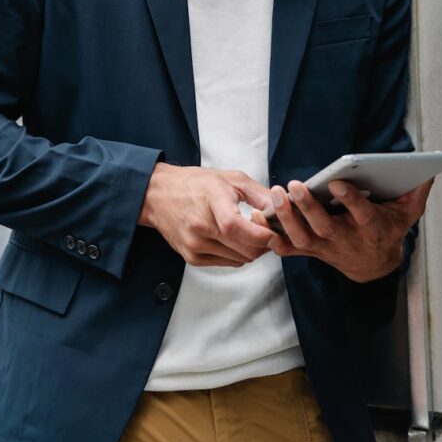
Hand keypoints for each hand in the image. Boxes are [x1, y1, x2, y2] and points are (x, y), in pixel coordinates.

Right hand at [139, 163, 275, 267]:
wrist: (159, 195)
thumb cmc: (195, 184)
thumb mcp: (230, 178)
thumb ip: (260, 194)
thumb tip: (283, 210)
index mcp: (210, 200)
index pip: (237, 226)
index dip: (261, 233)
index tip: (273, 229)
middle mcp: (200, 226)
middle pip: (245, 248)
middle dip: (264, 243)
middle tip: (267, 230)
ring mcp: (195, 245)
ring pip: (240, 259)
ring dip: (252, 249)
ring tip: (250, 232)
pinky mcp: (192, 258)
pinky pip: (228, 263)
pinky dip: (238, 254)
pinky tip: (234, 238)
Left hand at [251, 177, 433, 281]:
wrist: (375, 265)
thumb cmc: (388, 230)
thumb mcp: (407, 214)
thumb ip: (416, 193)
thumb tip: (430, 170)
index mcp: (370, 227)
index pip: (361, 213)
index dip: (350, 200)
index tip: (337, 183)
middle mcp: (346, 239)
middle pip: (324, 227)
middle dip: (307, 207)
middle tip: (293, 185)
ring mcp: (326, 247)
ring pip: (303, 237)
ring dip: (287, 218)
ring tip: (275, 194)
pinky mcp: (311, 250)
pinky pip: (290, 248)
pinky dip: (273, 238)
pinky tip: (259, 219)